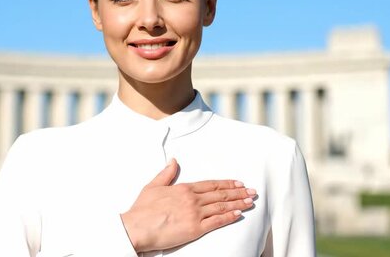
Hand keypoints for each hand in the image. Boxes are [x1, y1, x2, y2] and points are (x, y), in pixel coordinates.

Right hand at [120, 158, 255, 251]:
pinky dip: (229, 217)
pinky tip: (238, 214)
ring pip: (221, 207)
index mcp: (184, 188)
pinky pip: (216, 222)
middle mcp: (192, 199)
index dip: (226, 184)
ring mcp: (195, 214)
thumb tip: (173, 160)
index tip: (238, 183)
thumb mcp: (153, 186)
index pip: (211, 184)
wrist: (137, 226)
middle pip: (220, 194)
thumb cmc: (142, 209)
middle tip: (252, 192)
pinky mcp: (195, 229)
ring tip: (250, 202)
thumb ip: (166, 173)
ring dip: (238, 203)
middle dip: (238, 192)